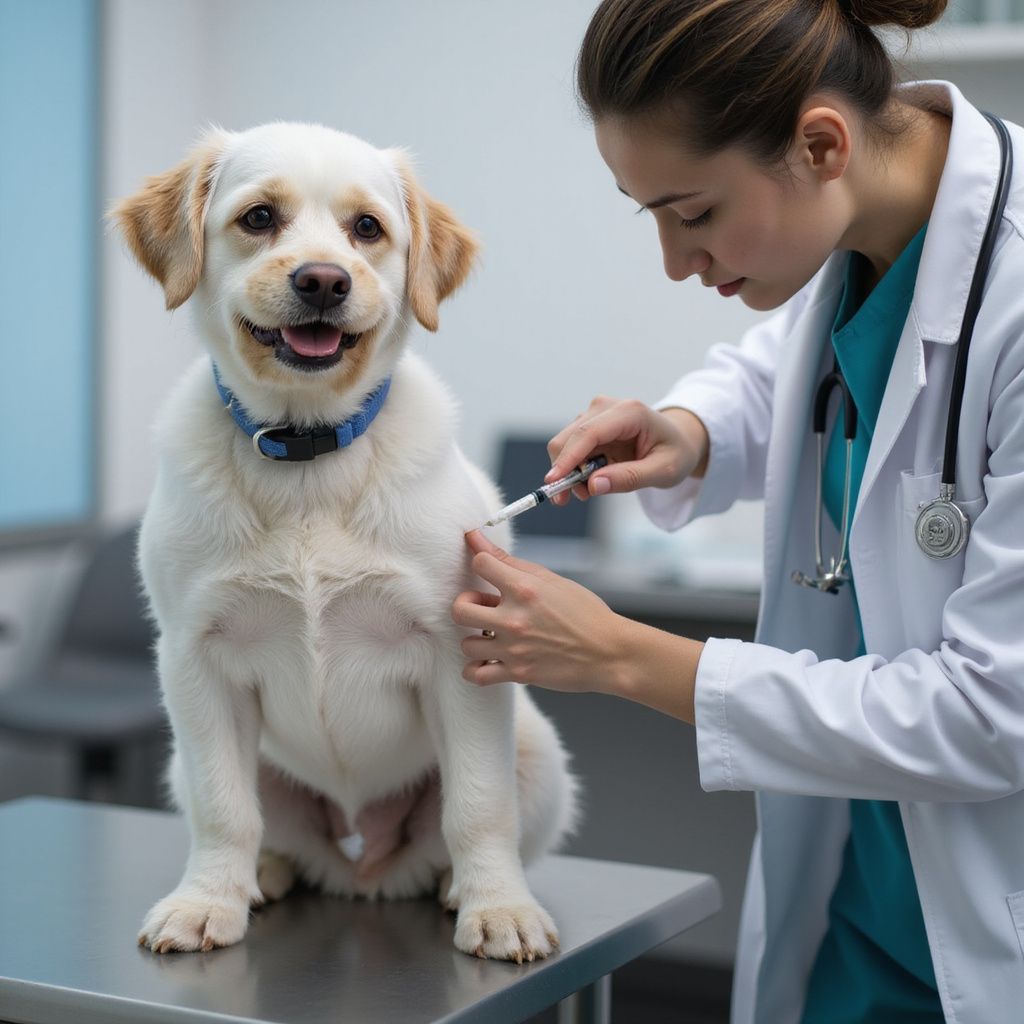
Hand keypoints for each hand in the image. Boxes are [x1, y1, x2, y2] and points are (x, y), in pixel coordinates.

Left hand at [452, 530, 629, 692]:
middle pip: (460, 609)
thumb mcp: (552, 580)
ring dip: (475, 638)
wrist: (610, 653)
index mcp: (526, 589)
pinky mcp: (518, 673)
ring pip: (466, 643)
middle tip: (483, 606)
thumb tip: (476, 538)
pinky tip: (489, 659)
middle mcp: (515, 619)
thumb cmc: (585, 613)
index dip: (481, 563)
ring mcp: (514, 649)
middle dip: (466, 604)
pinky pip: (476, 674)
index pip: (480, 563)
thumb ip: (510, 562)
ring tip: (492, 635)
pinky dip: (476, 668)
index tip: (488, 571)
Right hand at [544, 397, 709, 504]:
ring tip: (590, 491)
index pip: (589, 433)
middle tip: (569, 500)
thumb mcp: (663, 471)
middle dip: (563, 471)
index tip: (553, 482)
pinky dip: (574, 469)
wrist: (678, 441)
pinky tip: (592, 479)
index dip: (568, 458)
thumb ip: (629, 478)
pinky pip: (570, 449)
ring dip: (569, 473)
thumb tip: (592, 486)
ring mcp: (594, 414)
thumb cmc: (675, 453)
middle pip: (568, 438)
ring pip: (564, 445)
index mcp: (629, 412)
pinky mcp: (588, 425)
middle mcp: (606, 407)